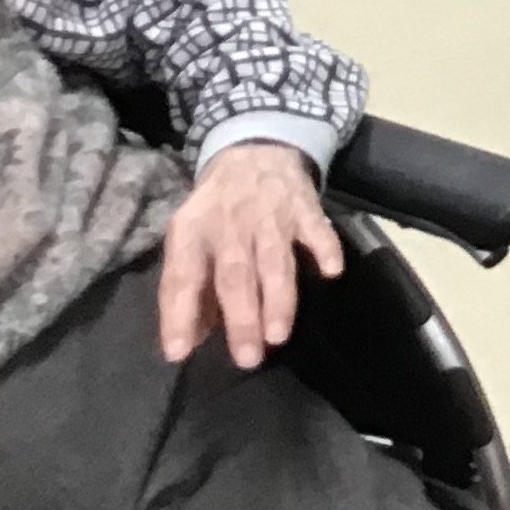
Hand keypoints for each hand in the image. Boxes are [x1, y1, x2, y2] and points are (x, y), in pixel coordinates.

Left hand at [158, 141, 341, 368]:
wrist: (253, 151)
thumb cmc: (217, 209)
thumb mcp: (190, 239)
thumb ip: (189, 288)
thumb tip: (189, 339)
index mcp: (192, 232)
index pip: (181, 277)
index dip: (178, 315)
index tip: (178, 353)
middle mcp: (229, 225)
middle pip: (234, 276)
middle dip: (241, 318)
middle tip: (247, 358)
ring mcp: (269, 216)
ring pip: (273, 262)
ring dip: (278, 299)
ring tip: (278, 336)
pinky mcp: (304, 208)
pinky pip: (317, 231)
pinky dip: (325, 250)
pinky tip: (331, 272)